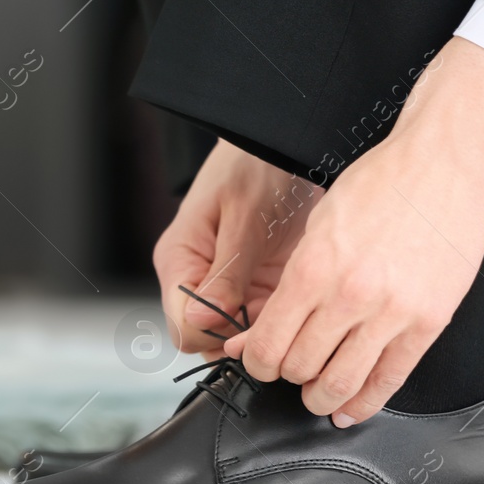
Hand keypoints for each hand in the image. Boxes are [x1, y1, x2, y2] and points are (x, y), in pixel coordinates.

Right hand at [152, 140, 320, 357]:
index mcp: (179, 260)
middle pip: (208, 339)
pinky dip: (284, 322)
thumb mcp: (245, 218)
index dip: (217, 336)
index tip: (253, 327)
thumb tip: (200, 322)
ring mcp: (227, 286)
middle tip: (281, 323)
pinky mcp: (256, 286)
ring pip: (238, 337)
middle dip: (244, 340)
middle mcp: (197, 278)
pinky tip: (303, 307)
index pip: (183, 327)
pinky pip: (265, 322)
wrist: (286, 142)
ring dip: (267, 333)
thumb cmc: (258, 166)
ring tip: (296, 314)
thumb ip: (226, 273)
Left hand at [223, 37, 483, 424]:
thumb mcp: (316, 223)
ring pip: (343, 382)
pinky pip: (392, 378)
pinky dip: (366, 401)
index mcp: (312, 269)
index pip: (269, 342)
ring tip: (317, 395)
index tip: (256, 362)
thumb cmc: (380, 184)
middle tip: (288, 371)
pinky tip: (352, 408)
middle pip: (301, 367)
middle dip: (287, 376)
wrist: (444, 165)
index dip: (255, 362)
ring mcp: (392, 313)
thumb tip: (261, 327)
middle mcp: (349, 296)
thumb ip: (291, 280)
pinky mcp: (429, 322)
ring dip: (321, 397)